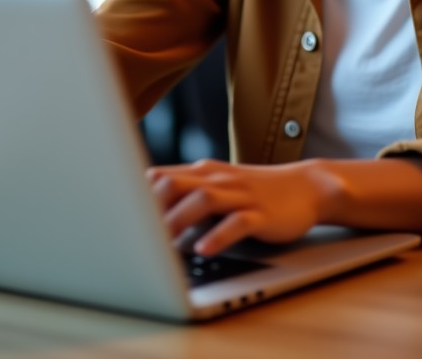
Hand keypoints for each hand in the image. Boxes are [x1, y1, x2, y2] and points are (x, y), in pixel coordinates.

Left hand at [146, 159, 329, 255]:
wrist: (305, 187)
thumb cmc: (255, 190)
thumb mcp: (218, 185)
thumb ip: (186, 189)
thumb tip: (144, 198)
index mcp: (205, 173)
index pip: (162, 177)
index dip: (137, 196)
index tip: (115, 216)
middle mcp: (219, 180)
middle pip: (177, 184)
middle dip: (152, 207)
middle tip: (130, 232)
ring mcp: (241, 195)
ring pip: (203, 201)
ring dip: (178, 220)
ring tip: (159, 243)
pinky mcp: (261, 214)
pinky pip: (237, 223)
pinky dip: (218, 235)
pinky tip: (203, 248)